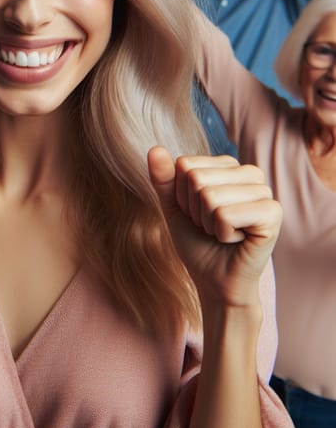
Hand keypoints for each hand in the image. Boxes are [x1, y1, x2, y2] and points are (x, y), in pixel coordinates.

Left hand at [147, 146, 280, 307]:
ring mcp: (264, 191)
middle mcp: (249, 172)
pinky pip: (225, 215)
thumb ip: (164, 178)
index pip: (184, 164)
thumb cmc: (197, 241)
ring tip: (223, 233)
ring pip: (209, 196)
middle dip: (194, 209)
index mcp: (227, 165)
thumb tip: (154, 147)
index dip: (181, 195)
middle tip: (210, 226)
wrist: (214, 280)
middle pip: (195, 178)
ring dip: (208, 223)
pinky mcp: (273, 214)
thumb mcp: (173, 206)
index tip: (197, 213)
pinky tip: (237, 240)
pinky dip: (222, 233)